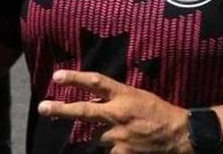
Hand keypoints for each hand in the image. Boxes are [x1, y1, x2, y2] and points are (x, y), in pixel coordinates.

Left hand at [37, 70, 191, 153]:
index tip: (57, 76)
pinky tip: (126, 146)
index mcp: (125, 95)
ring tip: (125, 135)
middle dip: (60, 109)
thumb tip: (93, 98)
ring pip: (98, 136)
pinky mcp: (122, 152)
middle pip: (84, 110)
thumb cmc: (160, 112)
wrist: (180, 135)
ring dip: (104, 136)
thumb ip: (116, 97)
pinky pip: (109, 151)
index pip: (96, 82)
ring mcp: (119, 135)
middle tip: (42, 107)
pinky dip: (113, 149)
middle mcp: (118, 114)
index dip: (75, 78)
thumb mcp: (138, 97)